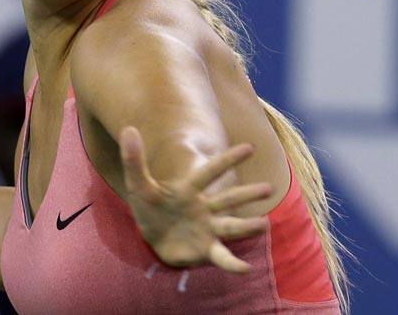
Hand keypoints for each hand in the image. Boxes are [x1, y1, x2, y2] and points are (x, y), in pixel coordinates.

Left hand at [119, 126, 271, 273]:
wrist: (152, 236)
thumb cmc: (150, 206)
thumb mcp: (137, 184)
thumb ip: (134, 159)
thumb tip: (128, 129)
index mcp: (190, 189)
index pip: (210, 172)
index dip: (228, 160)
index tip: (250, 147)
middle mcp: (204, 208)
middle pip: (228, 199)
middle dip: (247, 194)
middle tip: (269, 188)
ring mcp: (207, 228)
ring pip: (231, 226)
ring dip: (247, 226)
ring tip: (266, 225)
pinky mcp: (205, 249)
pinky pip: (221, 256)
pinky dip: (232, 263)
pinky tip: (245, 268)